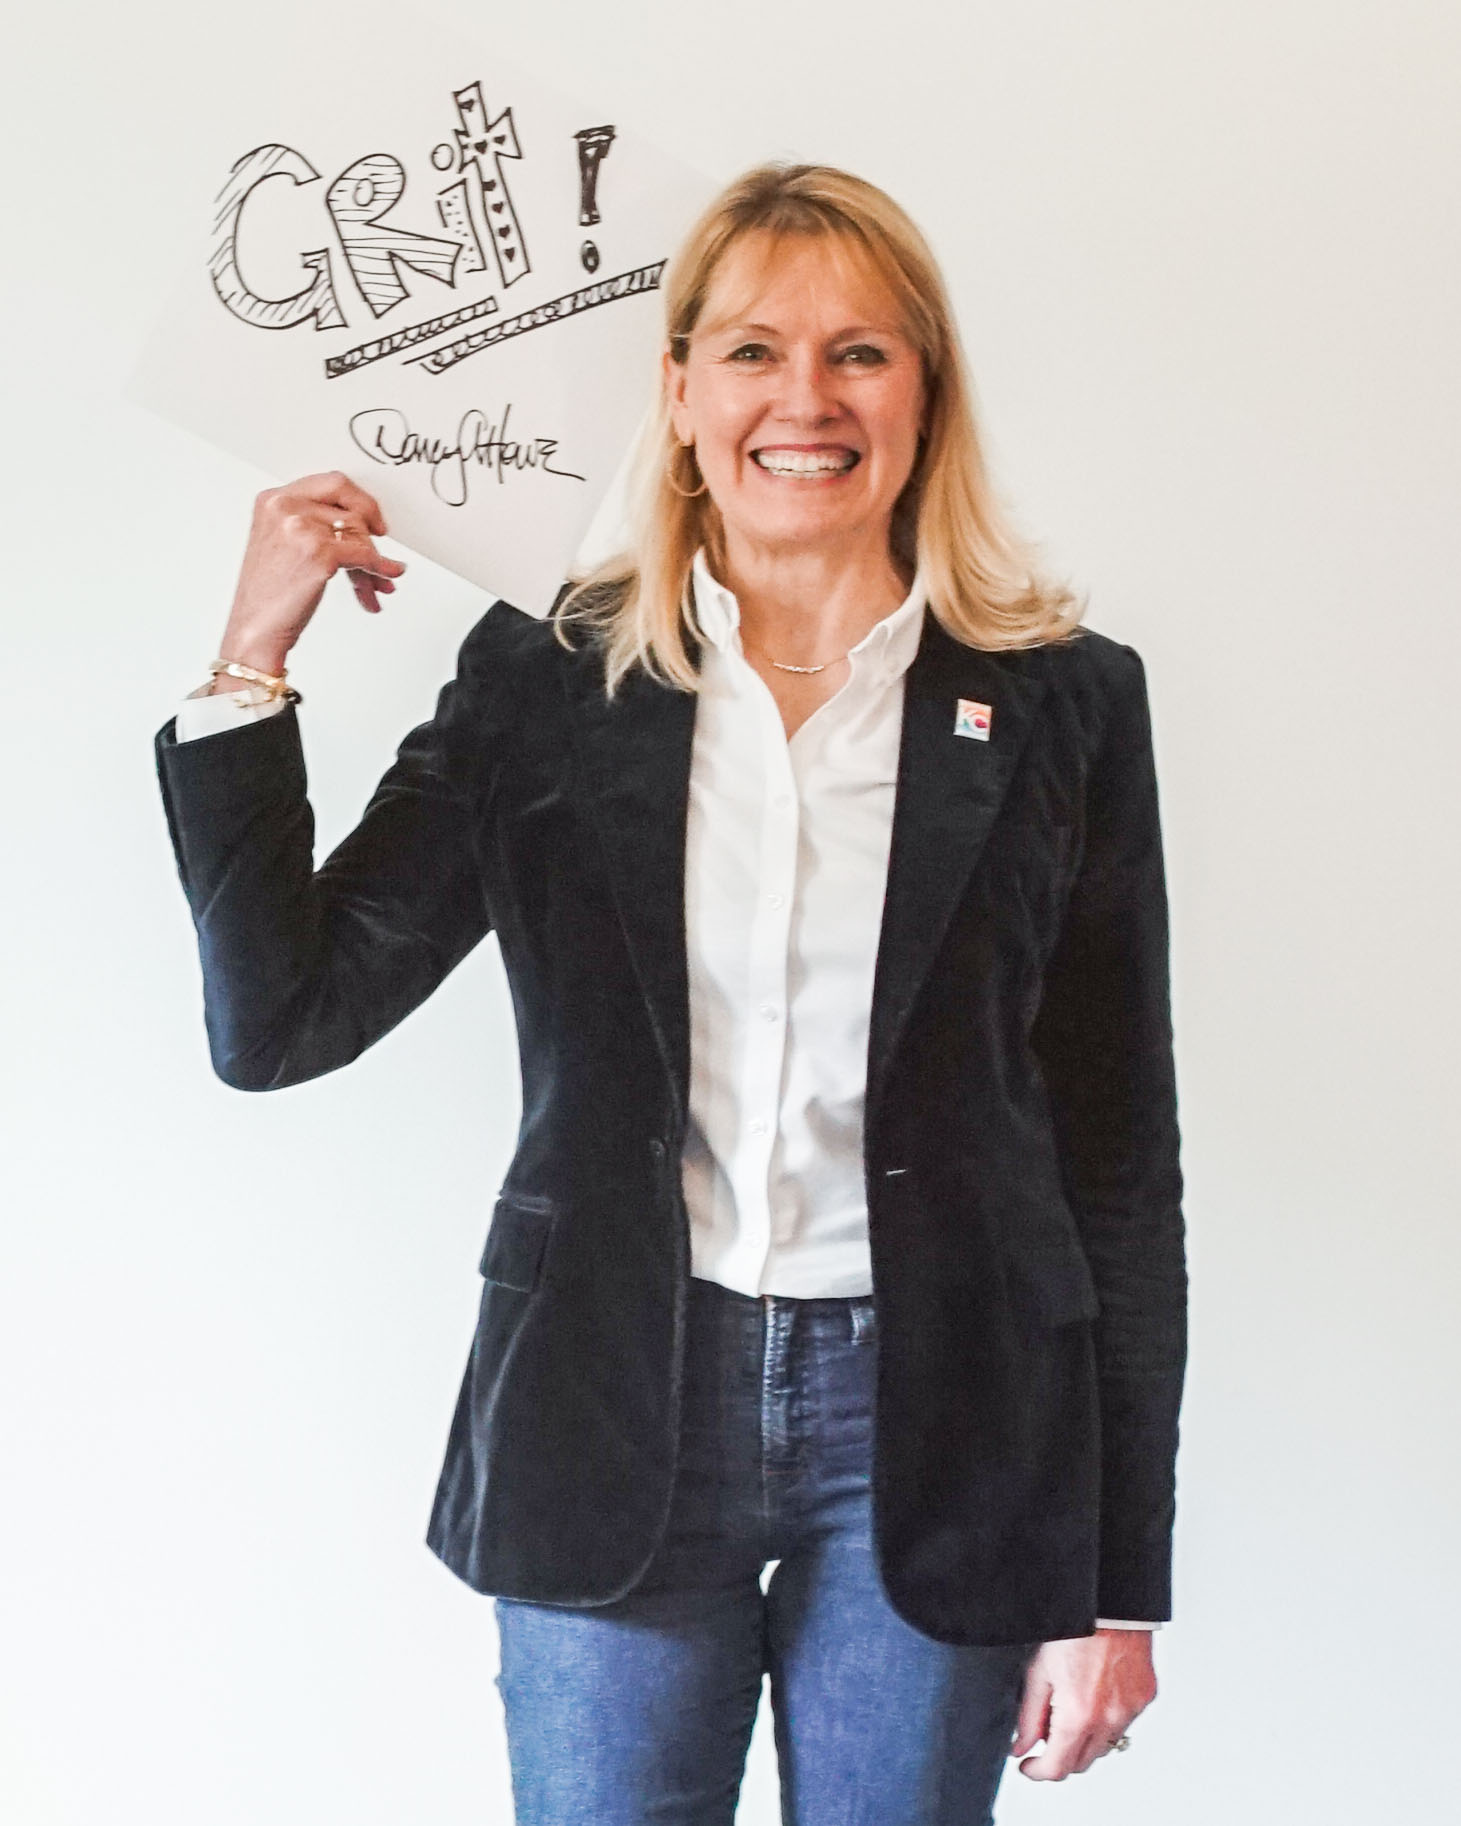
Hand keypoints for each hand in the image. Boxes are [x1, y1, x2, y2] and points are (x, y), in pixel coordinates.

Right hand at [211, 471, 406, 679]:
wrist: (255, 628)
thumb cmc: (268, 594)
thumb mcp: (282, 544)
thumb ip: (314, 524)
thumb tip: (363, 528)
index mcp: (273, 499)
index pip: (332, 483)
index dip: (359, 500)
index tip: (372, 517)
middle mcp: (284, 507)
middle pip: (350, 506)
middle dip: (370, 530)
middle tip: (382, 542)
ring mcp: (301, 527)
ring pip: (359, 532)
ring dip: (372, 561)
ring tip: (372, 584)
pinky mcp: (319, 552)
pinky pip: (365, 556)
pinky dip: (379, 569)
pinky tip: (385, 577)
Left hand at [1010, 1629, 1155, 1780]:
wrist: (1111, 1600)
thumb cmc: (1073, 1626)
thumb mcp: (1039, 1670)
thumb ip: (1028, 1715)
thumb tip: (1021, 1746)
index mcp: (1079, 1714)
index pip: (1058, 1767)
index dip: (1037, 1771)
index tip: (1027, 1764)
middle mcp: (1110, 1718)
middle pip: (1082, 1763)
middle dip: (1060, 1755)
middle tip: (1044, 1730)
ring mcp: (1131, 1710)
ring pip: (1105, 1745)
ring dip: (1085, 1739)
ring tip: (1070, 1705)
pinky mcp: (1145, 1697)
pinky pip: (1123, 1722)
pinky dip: (1106, 1719)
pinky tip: (1094, 1692)